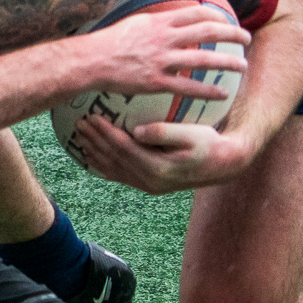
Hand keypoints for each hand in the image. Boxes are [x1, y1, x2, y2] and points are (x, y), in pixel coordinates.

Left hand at [71, 115, 254, 193]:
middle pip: (114, 159)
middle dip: (94, 140)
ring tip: (80, 136)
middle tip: (79, 121)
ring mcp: (148, 186)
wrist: (223, 165)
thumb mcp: (191, 134)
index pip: (124, 149)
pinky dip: (103, 165)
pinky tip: (92, 156)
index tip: (92, 116)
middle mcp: (150, 182)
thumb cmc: (209, 143)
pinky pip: (120, 176)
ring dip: (95, 152)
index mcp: (158, 168)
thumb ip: (164, 133)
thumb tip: (137, 131)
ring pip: (114, 169)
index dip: (105, 133)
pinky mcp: (149, 185)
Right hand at [85, 6, 250, 100]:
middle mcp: (165, 38)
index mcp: (159, 21)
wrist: (93, 60)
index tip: (227, 18)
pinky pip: (188, 87)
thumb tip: (167, 18)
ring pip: (203, 60)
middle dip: (231, 34)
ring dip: (227, 62)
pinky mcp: (157, 82)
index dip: (216, 15)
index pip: (195, 13)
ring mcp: (162, 60)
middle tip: (246, 38)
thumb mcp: (135, 22)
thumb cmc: (109, 41)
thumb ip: (154, 21)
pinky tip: (222, 93)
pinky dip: (208, 90)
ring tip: (243, 65)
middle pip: (206, 32)